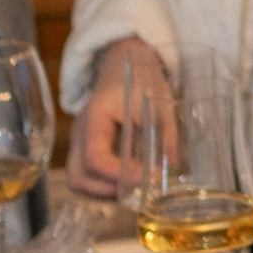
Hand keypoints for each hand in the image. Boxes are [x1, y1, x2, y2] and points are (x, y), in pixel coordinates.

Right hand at [63, 37, 171, 202]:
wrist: (127, 61)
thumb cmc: (141, 78)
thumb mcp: (158, 102)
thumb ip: (166, 134)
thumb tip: (173, 166)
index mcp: (94, 118)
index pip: (95, 159)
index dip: (119, 175)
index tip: (145, 176)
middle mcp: (80, 133)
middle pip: (79, 178)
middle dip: (109, 190)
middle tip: (139, 187)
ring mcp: (81, 142)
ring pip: (80, 181)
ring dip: (106, 191)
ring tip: (135, 185)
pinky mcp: (89, 148)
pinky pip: (88, 177)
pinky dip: (106, 185)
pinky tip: (129, 178)